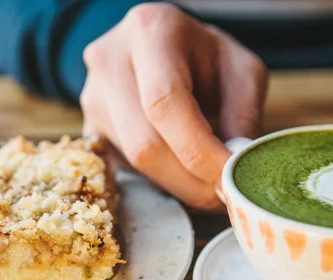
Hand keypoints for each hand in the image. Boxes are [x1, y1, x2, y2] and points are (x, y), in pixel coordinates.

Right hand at [80, 3, 267, 208]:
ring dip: (176, 181)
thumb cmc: (203, 56)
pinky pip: (124, 166)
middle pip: (143, 143)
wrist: (159, 48)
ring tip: (206, 174)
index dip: (197, 150)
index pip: (164, 103)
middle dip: (188, 180)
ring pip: (133, 161)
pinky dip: (157, 178)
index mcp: (150, 33)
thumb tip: (234, 168)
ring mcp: (92, 98)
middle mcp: (109, 63)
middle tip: (222, 193)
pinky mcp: (89, 126)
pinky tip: (179, 169)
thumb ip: (243, 115)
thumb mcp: (240, 71)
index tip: (228, 178)